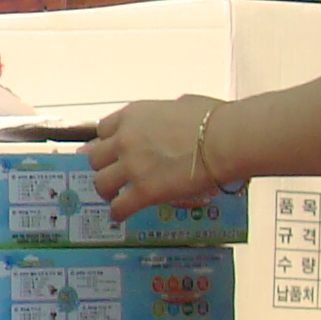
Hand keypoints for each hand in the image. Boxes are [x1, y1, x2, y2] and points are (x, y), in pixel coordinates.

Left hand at [89, 95, 223, 220]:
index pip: (103, 130)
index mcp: (134, 115)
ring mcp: (132, 165)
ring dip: (107, 191)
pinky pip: (119, 206)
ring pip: (101, 182)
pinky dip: (118, 212)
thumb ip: (167, 111)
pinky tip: (121, 215)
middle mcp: (126, 138)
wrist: (225, 140)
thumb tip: (174, 113)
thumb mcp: (183, 104)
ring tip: (115, 197)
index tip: (111, 152)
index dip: (107, 144)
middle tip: (114, 175)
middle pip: (95, 157)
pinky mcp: (144, 190)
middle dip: (104, 167)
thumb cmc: (213, 120)